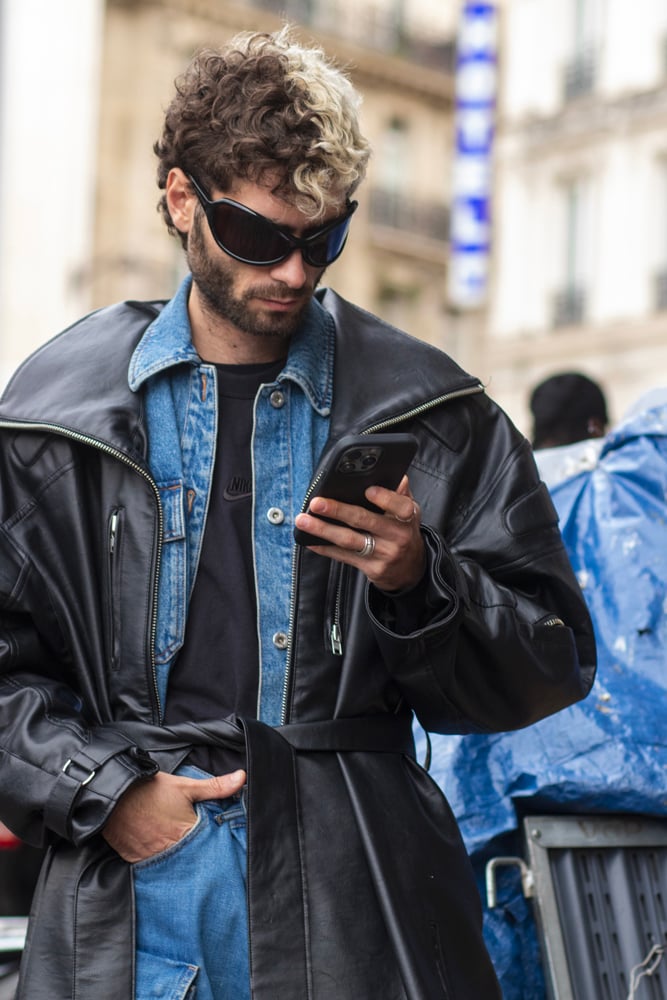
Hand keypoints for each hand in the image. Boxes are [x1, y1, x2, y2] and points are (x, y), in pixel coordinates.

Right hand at [102, 768, 245, 862]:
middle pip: (189, 858)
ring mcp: (150, 858)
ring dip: (176, 859)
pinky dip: (156, 861)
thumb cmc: (149, 789)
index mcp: (186, 834)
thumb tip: (242, 777)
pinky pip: (150, 866)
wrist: (111, 795)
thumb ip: (216, 786)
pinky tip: (159, 852)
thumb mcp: (185, 785)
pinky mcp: (134, 859)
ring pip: (170, 864)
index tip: (218, 846)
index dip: (213, 844)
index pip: (207, 846)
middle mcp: (169, 851)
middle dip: (195, 855)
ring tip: (179, 853)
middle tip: (198, 852)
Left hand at [293, 476, 424, 591]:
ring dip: (323, 530)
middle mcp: (396, 536)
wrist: (410, 569)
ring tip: (304, 520)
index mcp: (407, 518)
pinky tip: (310, 540)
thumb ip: (400, 494)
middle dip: (337, 511)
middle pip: (364, 521)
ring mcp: (383, 554)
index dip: (384, 498)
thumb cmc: (403, 533)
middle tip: (316, 503)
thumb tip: (397, 476)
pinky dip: (325, 548)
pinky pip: (344, 556)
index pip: (400, 507)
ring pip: (349, 540)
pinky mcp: (371, 568)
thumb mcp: (410, 513)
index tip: (367, 490)